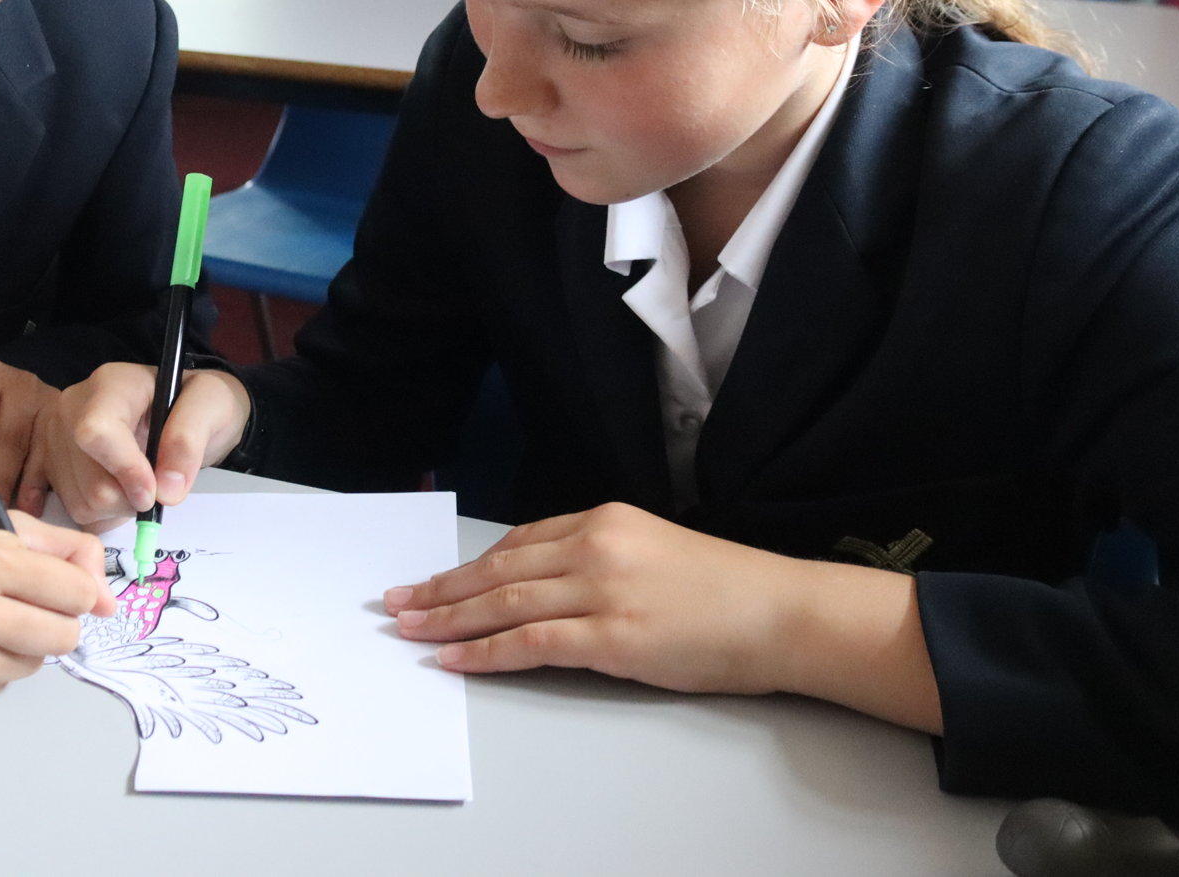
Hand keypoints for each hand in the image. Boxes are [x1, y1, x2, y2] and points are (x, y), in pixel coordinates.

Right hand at [32, 362, 249, 530]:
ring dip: (119, 508)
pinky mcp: (52, 465)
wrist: (185, 411)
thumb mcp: (211, 405)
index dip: (125, 469)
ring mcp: (57, 438)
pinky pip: (70, 508)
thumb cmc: (196, 404)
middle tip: (157, 487)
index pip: (96, 431)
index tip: (154, 492)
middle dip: (131, 497)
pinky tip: (120, 493)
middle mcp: (74, 408)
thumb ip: (189, 440)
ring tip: (140, 485)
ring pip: (80, 500)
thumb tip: (167, 490)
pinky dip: (102, 513)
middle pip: (90, 478)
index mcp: (111, 385)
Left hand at [386, 502, 811, 693]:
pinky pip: (530, 644)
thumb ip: (602, 560)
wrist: (782, 612)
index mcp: (605, 519)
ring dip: (448, 619)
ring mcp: (602, 590)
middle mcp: (595, 546)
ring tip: (410, 631)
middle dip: (441, 589)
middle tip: (397, 604)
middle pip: (498, 570)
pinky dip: (485, 652)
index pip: (519, 542)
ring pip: (503, 603)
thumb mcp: (655, 552)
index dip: (470, 566)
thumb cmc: (728, 590)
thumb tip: (549, 586)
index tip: (436, 580)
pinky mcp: (612, 637)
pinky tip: (454, 660)